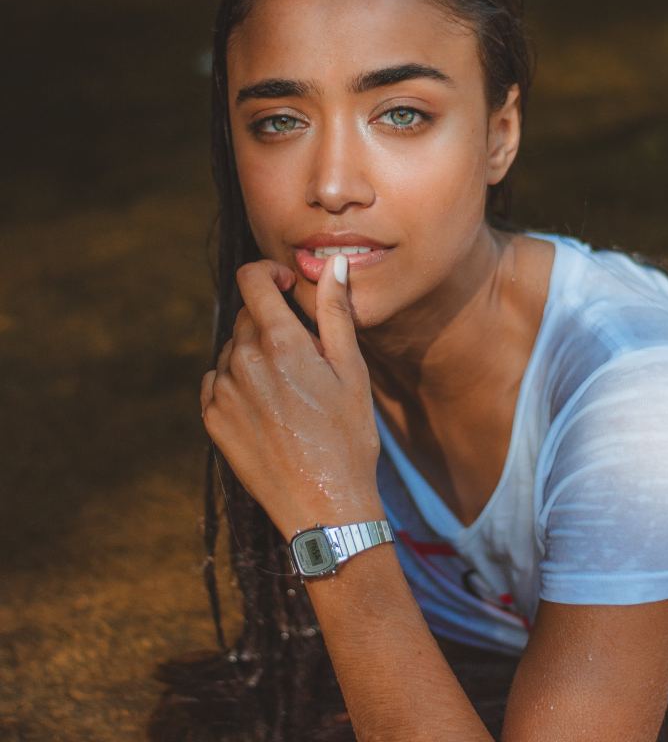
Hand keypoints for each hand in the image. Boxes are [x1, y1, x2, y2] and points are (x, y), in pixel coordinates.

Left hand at [200, 255, 382, 540]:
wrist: (325, 506)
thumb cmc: (348, 436)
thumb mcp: (352, 369)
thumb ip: (336, 311)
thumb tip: (333, 264)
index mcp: (279, 343)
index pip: (252, 279)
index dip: (270, 274)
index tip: (288, 289)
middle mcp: (243, 362)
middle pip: (246, 315)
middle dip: (271, 321)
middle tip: (304, 355)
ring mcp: (223, 392)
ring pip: (233, 349)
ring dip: (255, 354)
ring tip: (289, 390)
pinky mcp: (212, 420)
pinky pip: (217, 382)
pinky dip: (237, 382)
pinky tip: (267, 408)